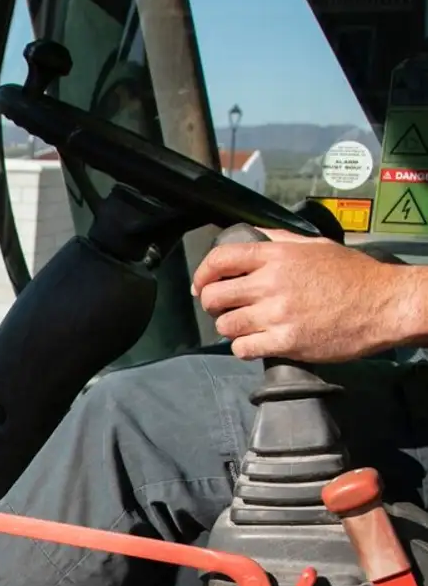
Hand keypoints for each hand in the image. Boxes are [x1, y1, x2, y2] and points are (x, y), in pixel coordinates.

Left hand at [190, 231, 427, 360]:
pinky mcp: (285, 342)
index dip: (202, 273)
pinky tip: (256, 342)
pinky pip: (242, 349)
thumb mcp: (315, 246)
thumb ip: (279, 240)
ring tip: (247, 325)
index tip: (201, 285)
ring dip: (231, 328)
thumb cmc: (353, 275)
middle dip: (214, 304)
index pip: (220, 259)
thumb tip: (252, 236)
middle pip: (214, 296)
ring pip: (225, 326)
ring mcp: (276, 314)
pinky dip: (243, 348)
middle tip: (226, 308)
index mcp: (277, 256)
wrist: (384, 305)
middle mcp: (271, 284)